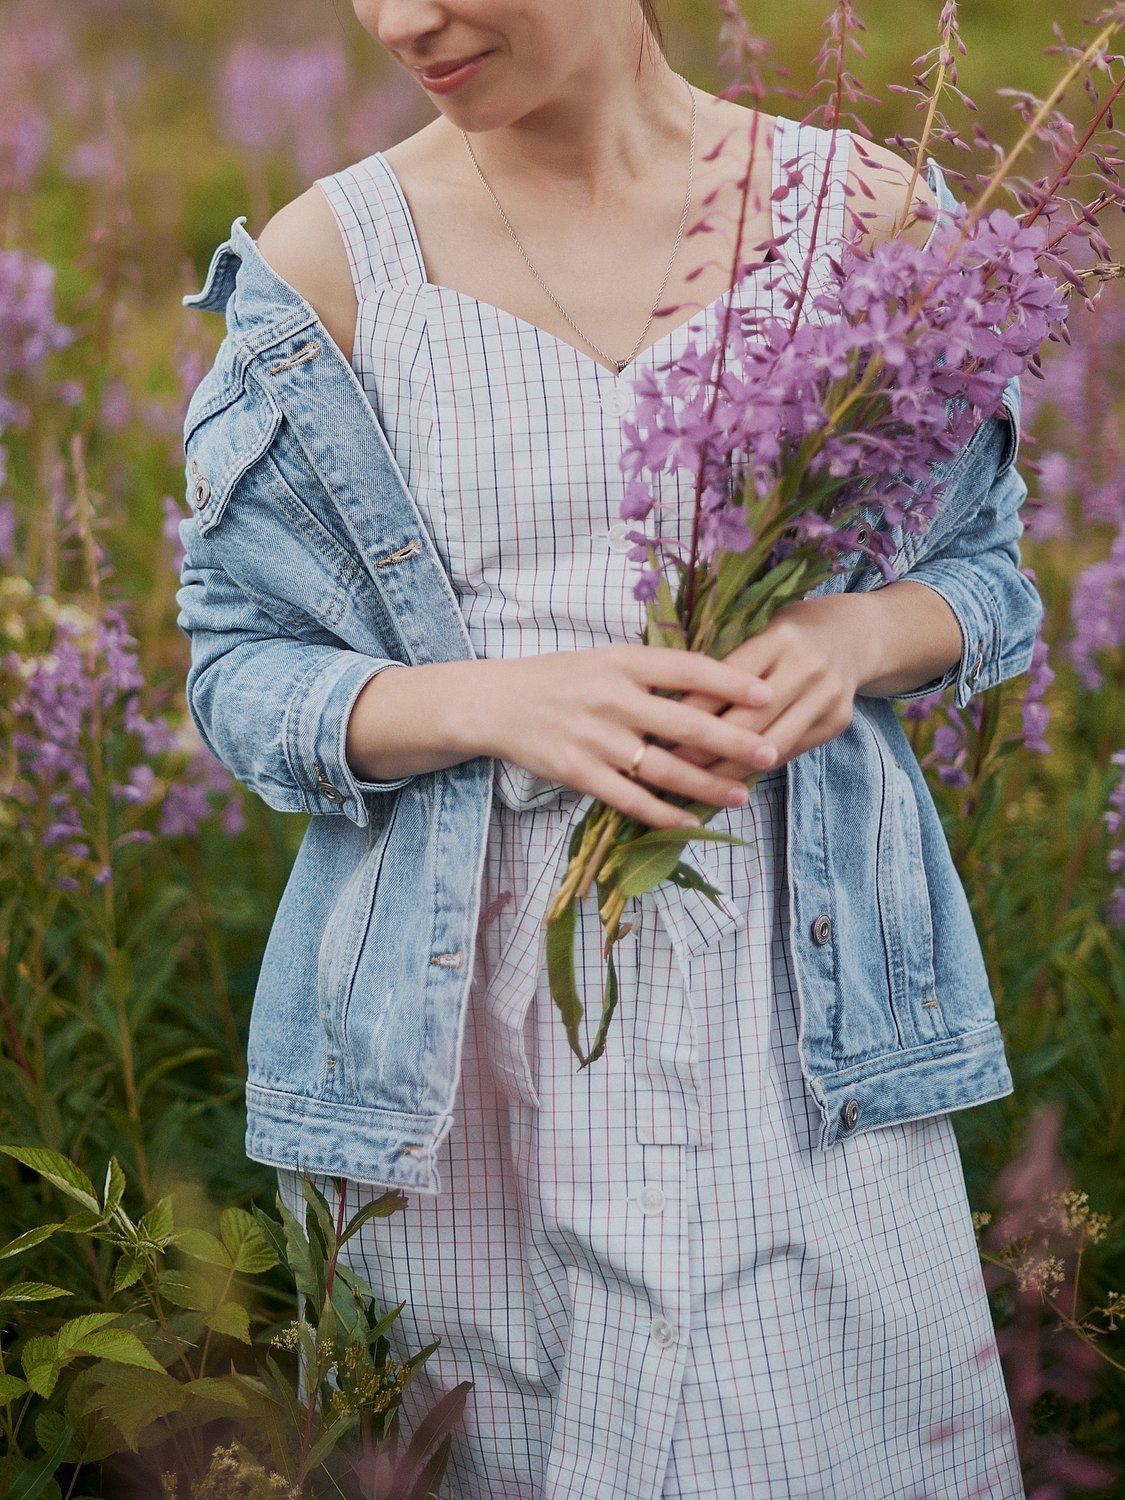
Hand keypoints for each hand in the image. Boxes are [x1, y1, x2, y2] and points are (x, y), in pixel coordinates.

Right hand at [456, 644, 781, 828]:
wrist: (495, 703)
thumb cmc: (561, 679)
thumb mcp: (606, 660)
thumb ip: (653, 673)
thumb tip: (715, 685)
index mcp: (623, 661)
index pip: (687, 669)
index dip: (731, 680)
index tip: (768, 693)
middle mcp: (612, 698)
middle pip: (686, 724)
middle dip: (733, 741)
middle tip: (770, 752)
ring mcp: (595, 738)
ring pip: (665, 768)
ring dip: (707, 784)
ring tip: (741, 794)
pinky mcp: (579, 773)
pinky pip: (630, 799)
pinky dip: (664, 813)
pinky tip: (691, 820)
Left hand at [670, 596, 877, 780]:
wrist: (854, 636)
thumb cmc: (788, 633)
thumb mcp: (759, 630)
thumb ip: (726, 662)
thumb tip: (670, 702)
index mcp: (781, 637)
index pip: (727, 680)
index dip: (691, 708)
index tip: (657, 726)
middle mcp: (809, 667)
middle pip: (749, 720)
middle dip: (704, 747)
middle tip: (668, 763)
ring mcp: (828, 698)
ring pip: (770, 745)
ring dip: (728, 768)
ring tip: (693, 779)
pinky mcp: (837, 723)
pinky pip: (789, 752)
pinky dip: (756, 767)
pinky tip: (727, 778)